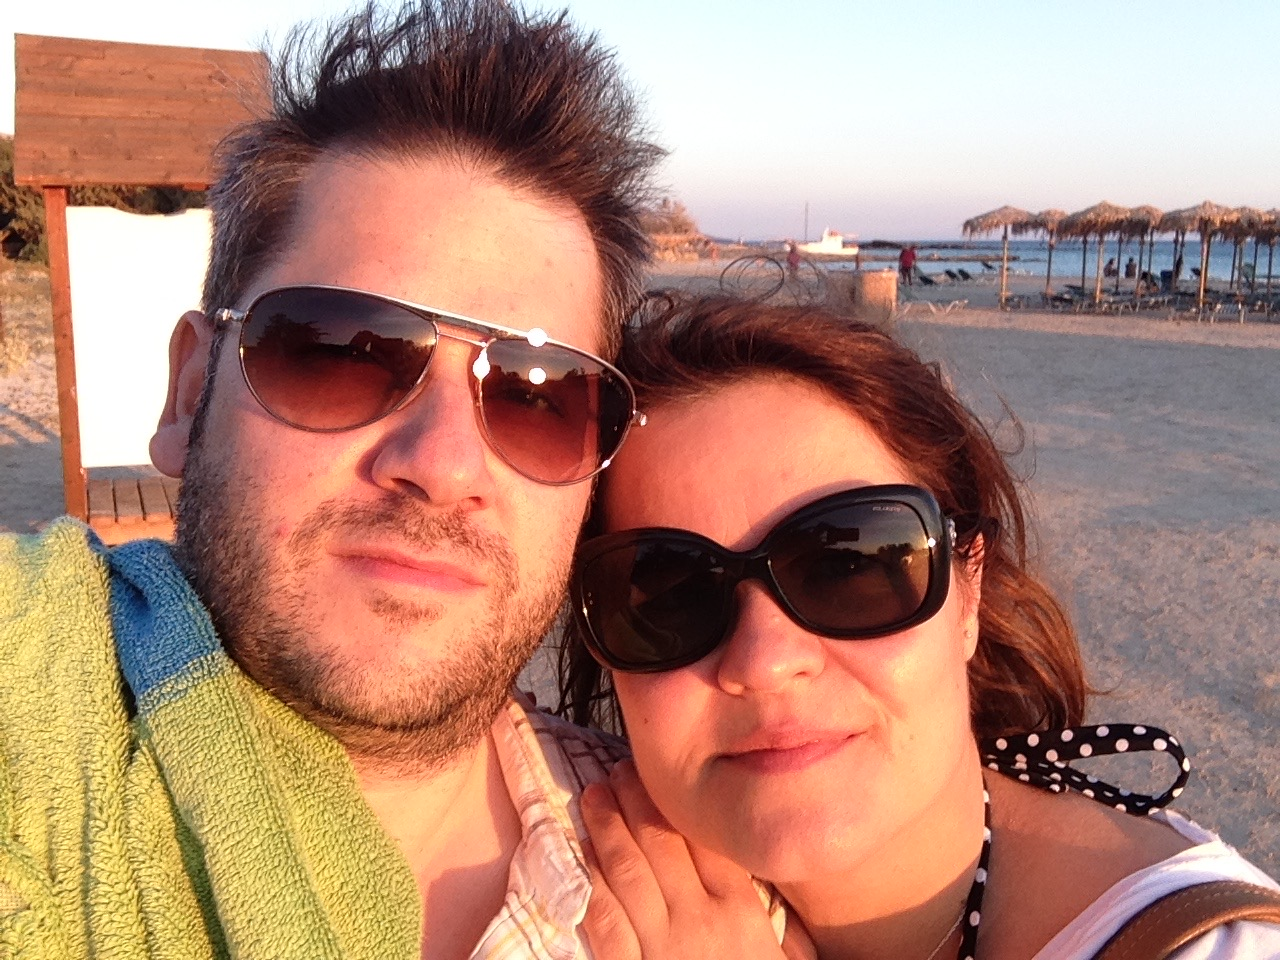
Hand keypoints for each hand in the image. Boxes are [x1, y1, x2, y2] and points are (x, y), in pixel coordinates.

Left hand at [579, 759, 813, 959]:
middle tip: (614, 771)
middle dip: (633, 802)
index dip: (675, 804)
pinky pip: (607, 923)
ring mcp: (663, 950)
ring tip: (591, 796)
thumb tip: (766, 882)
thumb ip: (778, 922)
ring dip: (606, 830)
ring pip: (627, 874)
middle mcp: (700, 922)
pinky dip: (592, 886)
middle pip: (660, 845)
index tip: (657, 775)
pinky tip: (582, 859)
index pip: (704, 841)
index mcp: (741, 913)